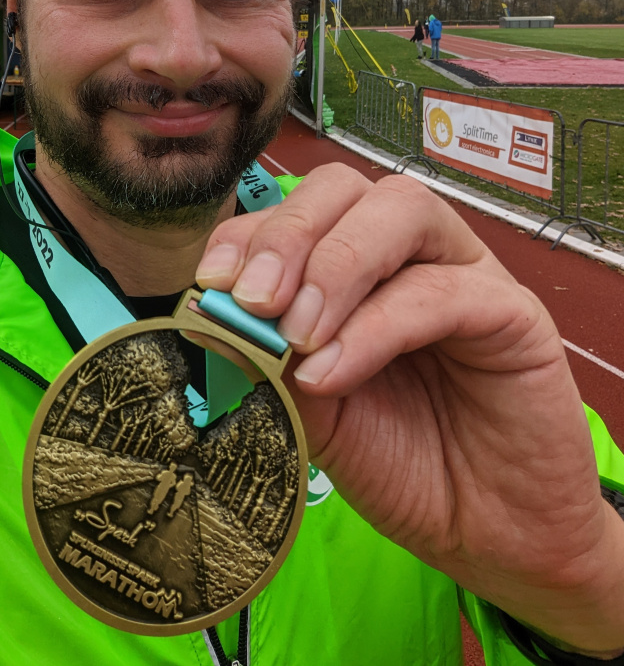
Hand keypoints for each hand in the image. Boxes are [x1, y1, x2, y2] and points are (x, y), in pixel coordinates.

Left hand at [195, 163, 623, 654]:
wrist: (483, 534)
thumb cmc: (397, 460)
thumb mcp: (311, 408)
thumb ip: (270, 356)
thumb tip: (212, 315)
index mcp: (355, 262)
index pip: (297, 209)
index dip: (250, 233)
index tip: (210, 282)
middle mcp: (410, 249)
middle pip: (345, 188)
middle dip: (287, 235)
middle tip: (252, 301)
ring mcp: (465, 270)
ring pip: (401, 209)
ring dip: (335, 264)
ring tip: (295, 334)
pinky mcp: (513, 311)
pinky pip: (442, 291)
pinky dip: (375, 326)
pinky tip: (333, 371)